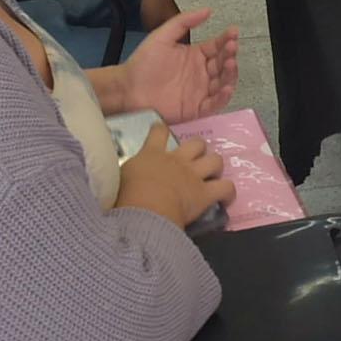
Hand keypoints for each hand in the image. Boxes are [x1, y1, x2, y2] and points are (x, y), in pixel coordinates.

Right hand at [113, 123, 234, 228]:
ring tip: (213, 174)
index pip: (158, 133)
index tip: (161, 130)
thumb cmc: (124, 196)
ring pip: (215, 160)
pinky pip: (225, 187)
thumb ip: (122, 173)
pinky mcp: (205, 193)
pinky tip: (226, 197)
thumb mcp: (116, 178)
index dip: (161, 130)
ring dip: (215, 165)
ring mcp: (193, 175)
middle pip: (196, 143)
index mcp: (151, 155)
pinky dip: (228, 191)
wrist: (144, 210)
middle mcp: (176, 160)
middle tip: (195, 159)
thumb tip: (113, 176)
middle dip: (199, 149)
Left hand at [118, 10, 240, 121]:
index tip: (233, 32)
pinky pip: (215, 104)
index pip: (217, 47)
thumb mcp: (162, 36)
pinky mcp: (196, 108)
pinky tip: (226, 88)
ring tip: (230, 64)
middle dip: (230, 55)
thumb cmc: (142, 64)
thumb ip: (183, 22)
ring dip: (230, 74)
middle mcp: (201, 73)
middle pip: (223, 64)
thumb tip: (207, 10)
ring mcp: (200, 91)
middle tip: (231, 47)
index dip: (227, 39)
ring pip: (223, 83)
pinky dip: (223, 97)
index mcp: (195, 56)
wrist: (128, 89)